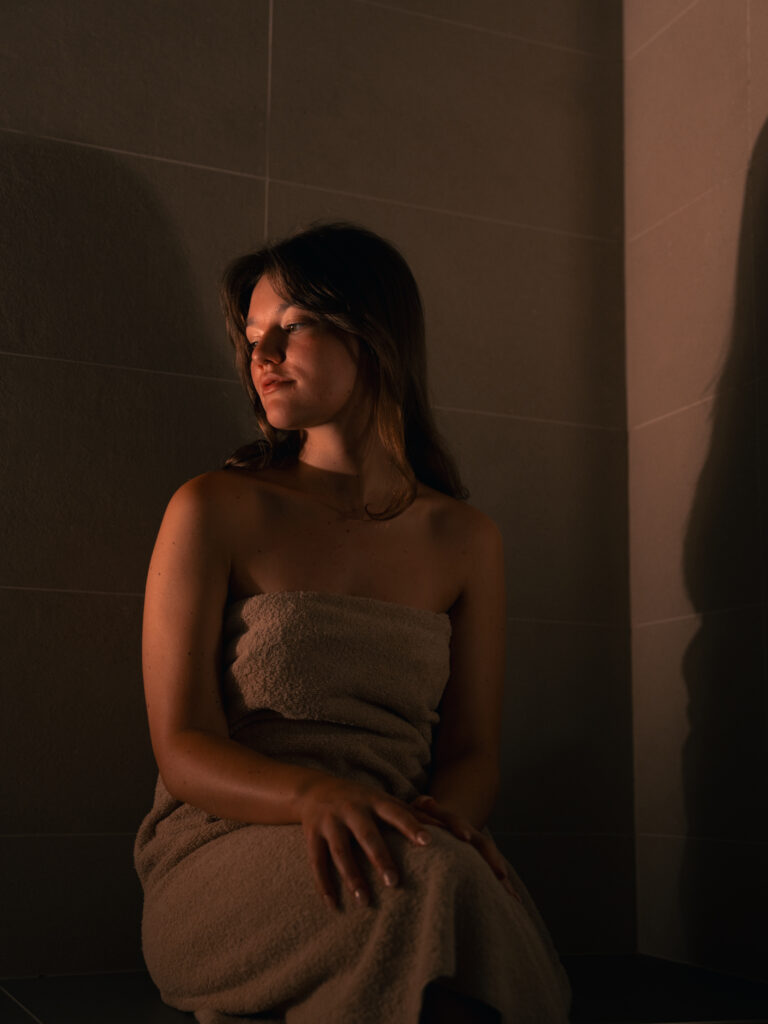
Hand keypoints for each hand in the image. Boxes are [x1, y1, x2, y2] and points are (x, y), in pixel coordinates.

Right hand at [297, 776, 439, 910]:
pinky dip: (324, 884)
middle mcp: (353, 808)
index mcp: (375, 801)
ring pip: (341, 851)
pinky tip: (333, 906)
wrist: (314, 789)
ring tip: (365, 901)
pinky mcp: (312, 834)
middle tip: (394, 883)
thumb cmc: (362, 802)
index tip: (429, 843)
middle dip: (380, 858)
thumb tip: (450, 824)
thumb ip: (414, 813)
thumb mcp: (384, 802)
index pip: (397, 813)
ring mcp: (331, 821)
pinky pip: (317, 862)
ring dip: (352, 877)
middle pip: (368, 834)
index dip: (412, 827)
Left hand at [410, 795, 520, 900]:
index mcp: (453, 822)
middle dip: (492, 859)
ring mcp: (479, 851)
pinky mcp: (483, 865)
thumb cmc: (427, 820)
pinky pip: (495, 877)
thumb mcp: (421, 811)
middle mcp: (471, 836)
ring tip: (513, 896)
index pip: (457, 822)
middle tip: (500, 874)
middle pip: (484, 846)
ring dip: (502, 878)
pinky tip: (516, 903)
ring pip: (493, 862)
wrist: (445, 824)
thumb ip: (423, 808)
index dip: (460, 828)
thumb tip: (426, 800)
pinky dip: (505, 889)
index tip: (465, 837)